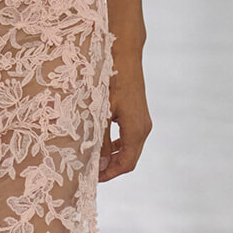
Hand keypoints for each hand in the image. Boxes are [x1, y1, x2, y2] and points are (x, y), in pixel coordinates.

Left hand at [98, 49, 151, 182]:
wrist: (124, 54)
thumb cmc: (110, 80)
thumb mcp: (100, 111)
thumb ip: (98, 139)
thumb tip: (98, 164)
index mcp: (136, 130)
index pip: (126, 164)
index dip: (109, 174)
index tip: (91, 178)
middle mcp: (143, 127)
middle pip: (129, 159)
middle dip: (110, 168)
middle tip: (89, 172)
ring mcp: (142, 120)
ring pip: (129, 148)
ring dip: (112, 156)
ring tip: (92, 159)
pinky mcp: (138, 113)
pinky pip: (129, 137)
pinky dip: (115, 144)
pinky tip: (100, 143)